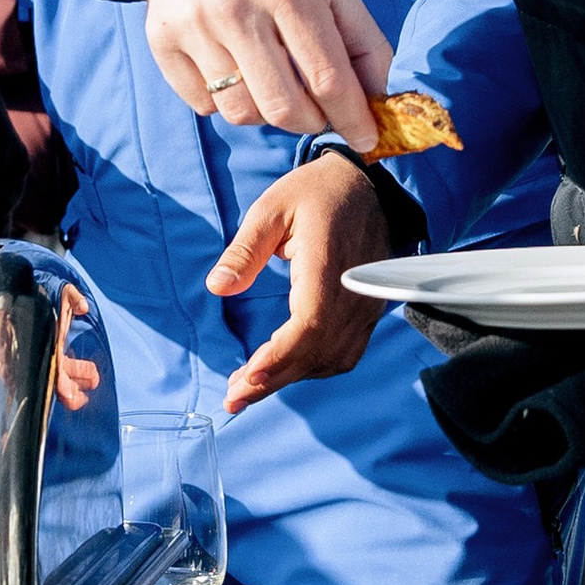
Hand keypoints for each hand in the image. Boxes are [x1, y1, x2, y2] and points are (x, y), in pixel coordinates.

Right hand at [124, 0, 392, 147]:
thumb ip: (362, 38)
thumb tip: (383, 100)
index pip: (327, 77)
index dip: (352, 118)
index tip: (365, 139)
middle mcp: (236, 6)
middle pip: (283, 108)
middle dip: (312, 121)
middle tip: (319, 109)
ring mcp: (193, 24)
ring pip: (241, 113)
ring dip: (268, 113)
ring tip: (276, 82)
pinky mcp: (161, 37)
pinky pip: (203, 104)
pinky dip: (226, 100)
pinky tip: (236, 67)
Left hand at [209, 154, 392, 412]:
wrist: (363, 187)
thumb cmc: (313, 194)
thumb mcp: (270, 210)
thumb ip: (244, 251)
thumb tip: (218, 286)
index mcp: (328, 264)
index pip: (309, 324)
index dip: (278, 357)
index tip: (246, 376)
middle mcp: (353, 291)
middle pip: (316, 351)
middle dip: (272, 379)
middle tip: (233, 397)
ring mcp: (365, 305)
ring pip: (331, 358)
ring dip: (291, 377)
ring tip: (250, 387)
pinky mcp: (367, 311)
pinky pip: (346, 353)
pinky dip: (315, 368)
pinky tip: (285, 371)